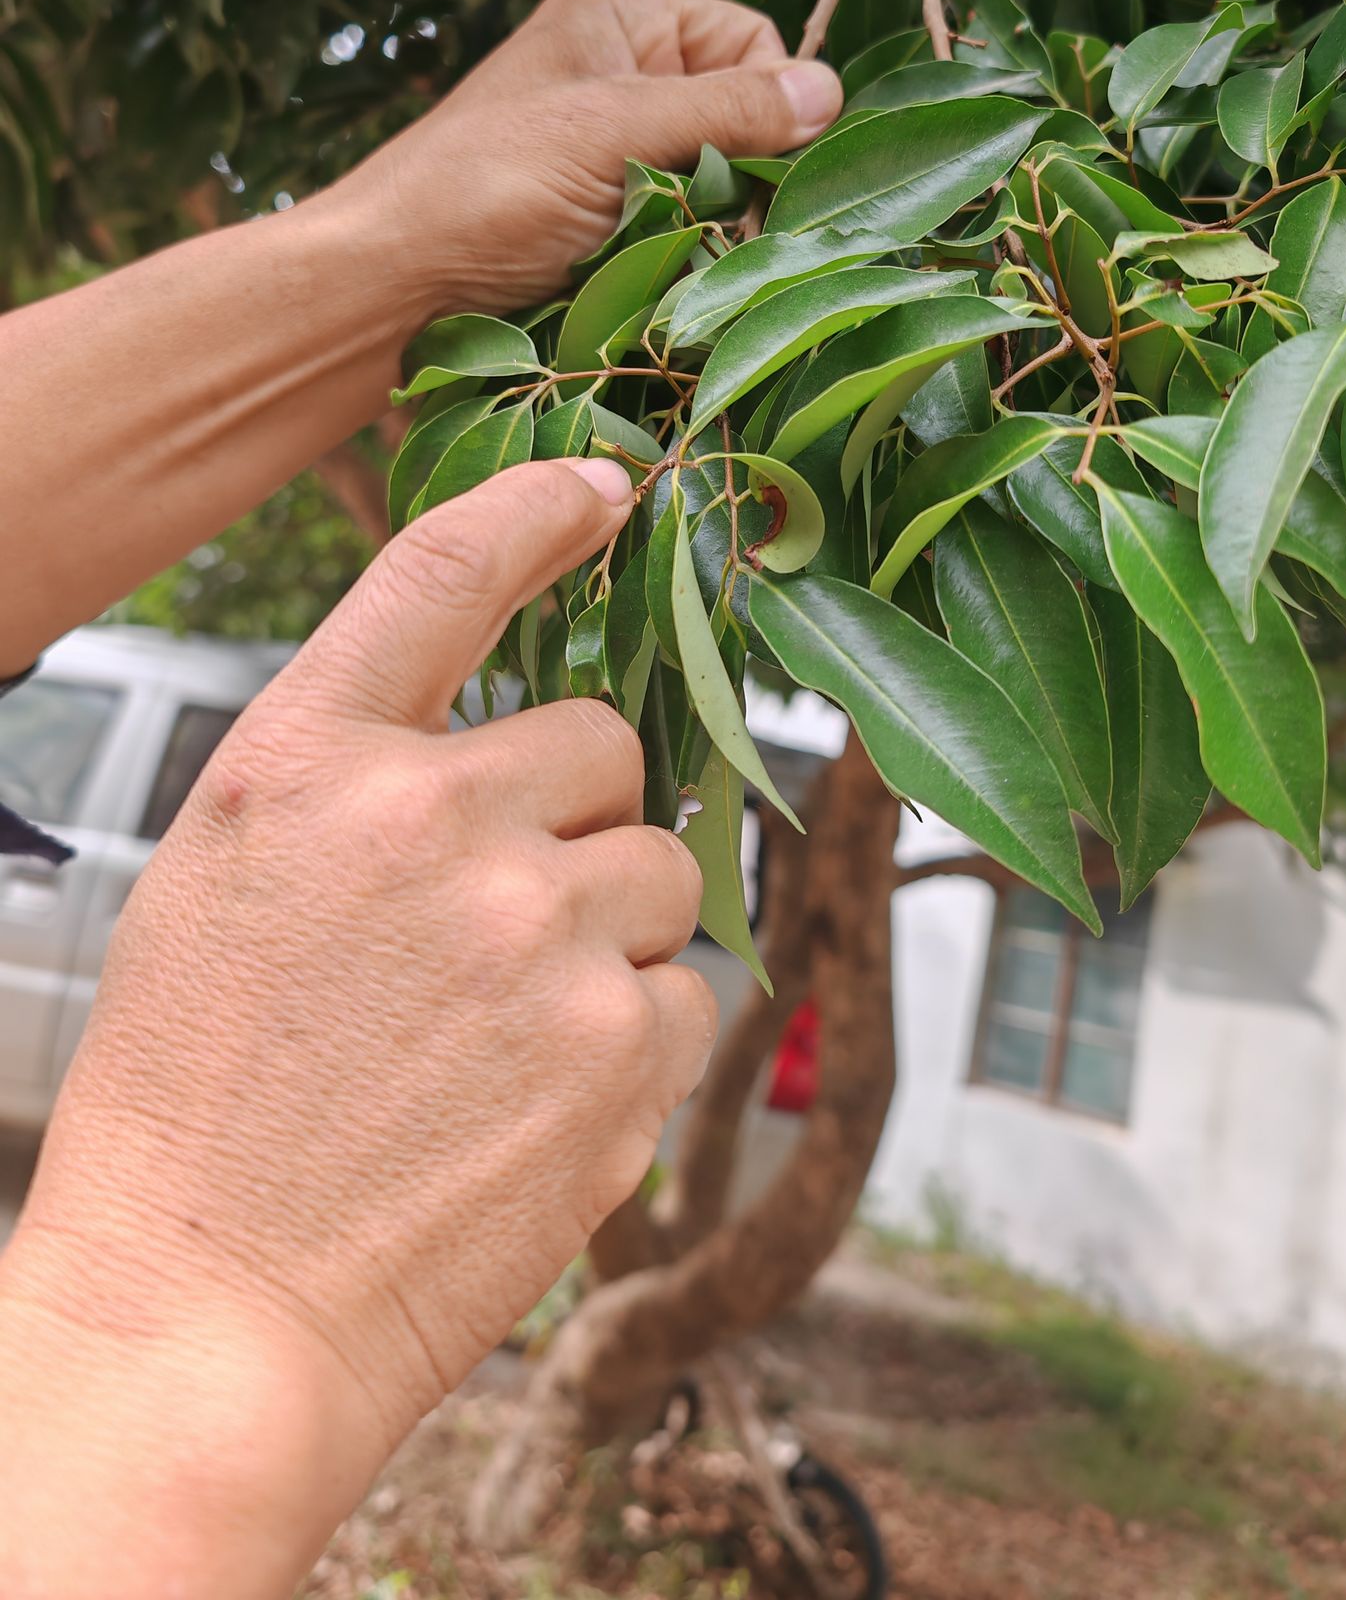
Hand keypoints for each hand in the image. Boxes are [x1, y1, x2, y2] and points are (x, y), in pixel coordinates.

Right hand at [0, 457, 714, 1599]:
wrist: (204, 1318)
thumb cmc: (197, 1105)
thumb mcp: (227, 884)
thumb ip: (362, 786)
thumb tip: (508, 756)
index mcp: (310, 762)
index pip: (443, 571)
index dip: (537, 509)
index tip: (604, 485)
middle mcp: (432, 819)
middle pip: (606, 749)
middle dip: (574, 826)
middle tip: (493, 936)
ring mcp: (539, 930)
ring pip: (659, 876)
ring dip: (608, 941)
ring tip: (495, 1043)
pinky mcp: (620, 1048)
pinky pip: (692, 993)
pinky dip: (639, 1043)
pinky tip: (535, 1108)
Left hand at [332, 0, 843, 307]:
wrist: (391, 287)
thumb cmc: (486, 187)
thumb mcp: (612, 132)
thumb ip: (726, 109)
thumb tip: (831, 90)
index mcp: (618, 26)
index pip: (750, 41)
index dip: (768, 99)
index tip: (757, 162)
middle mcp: (620, 82)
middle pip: (740, 118)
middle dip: (741, 172)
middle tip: (716, 221)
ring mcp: (613, 158)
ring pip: (718, 186)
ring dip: (712, 226)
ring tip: (675, 256)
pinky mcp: (605, 228)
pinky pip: (682, 235)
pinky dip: (683, 260)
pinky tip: (662, 283)